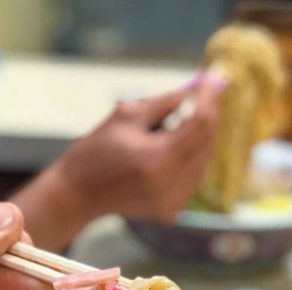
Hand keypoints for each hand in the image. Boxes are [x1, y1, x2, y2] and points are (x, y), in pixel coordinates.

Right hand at [68, 76, 224, 220]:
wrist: (78, 194)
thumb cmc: (96, 151)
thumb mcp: (127, 115)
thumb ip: (166, 102)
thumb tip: (197, 87)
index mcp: (158, 160)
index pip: (200, 124)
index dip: (210, 98)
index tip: (213, 78)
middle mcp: (171, 185)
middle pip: (207, 143)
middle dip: (208, 115)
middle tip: (206, 91)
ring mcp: (173, 202)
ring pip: (203, 160)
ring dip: (200, 136)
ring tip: (182, 119)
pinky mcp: (172, 210)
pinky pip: (194, 177)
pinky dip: (192, 157)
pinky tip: (175, 145)